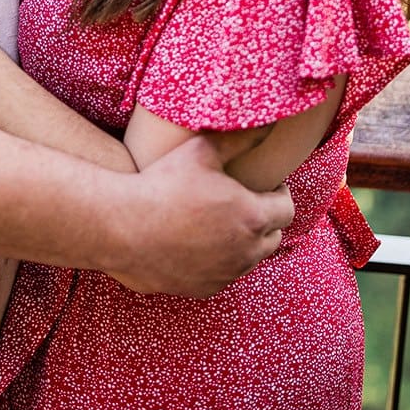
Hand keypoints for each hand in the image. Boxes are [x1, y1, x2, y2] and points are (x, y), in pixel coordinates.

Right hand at [109, 137, 293, 295]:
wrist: (122, 226)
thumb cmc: (163, 183)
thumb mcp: (202, 150)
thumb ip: (241, 138)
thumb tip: (272, 121)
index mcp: (252, 216)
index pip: (286, 209)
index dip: (279, 194)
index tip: (266, 185)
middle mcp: (246, 251)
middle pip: (273, 237)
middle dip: (265, 219)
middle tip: (244, 201)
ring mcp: (225, 274)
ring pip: (249, 259)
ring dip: (244, 242)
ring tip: (221, 221)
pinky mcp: (204, 288)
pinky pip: (224, 275)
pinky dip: (220, 261)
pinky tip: (199, 242)